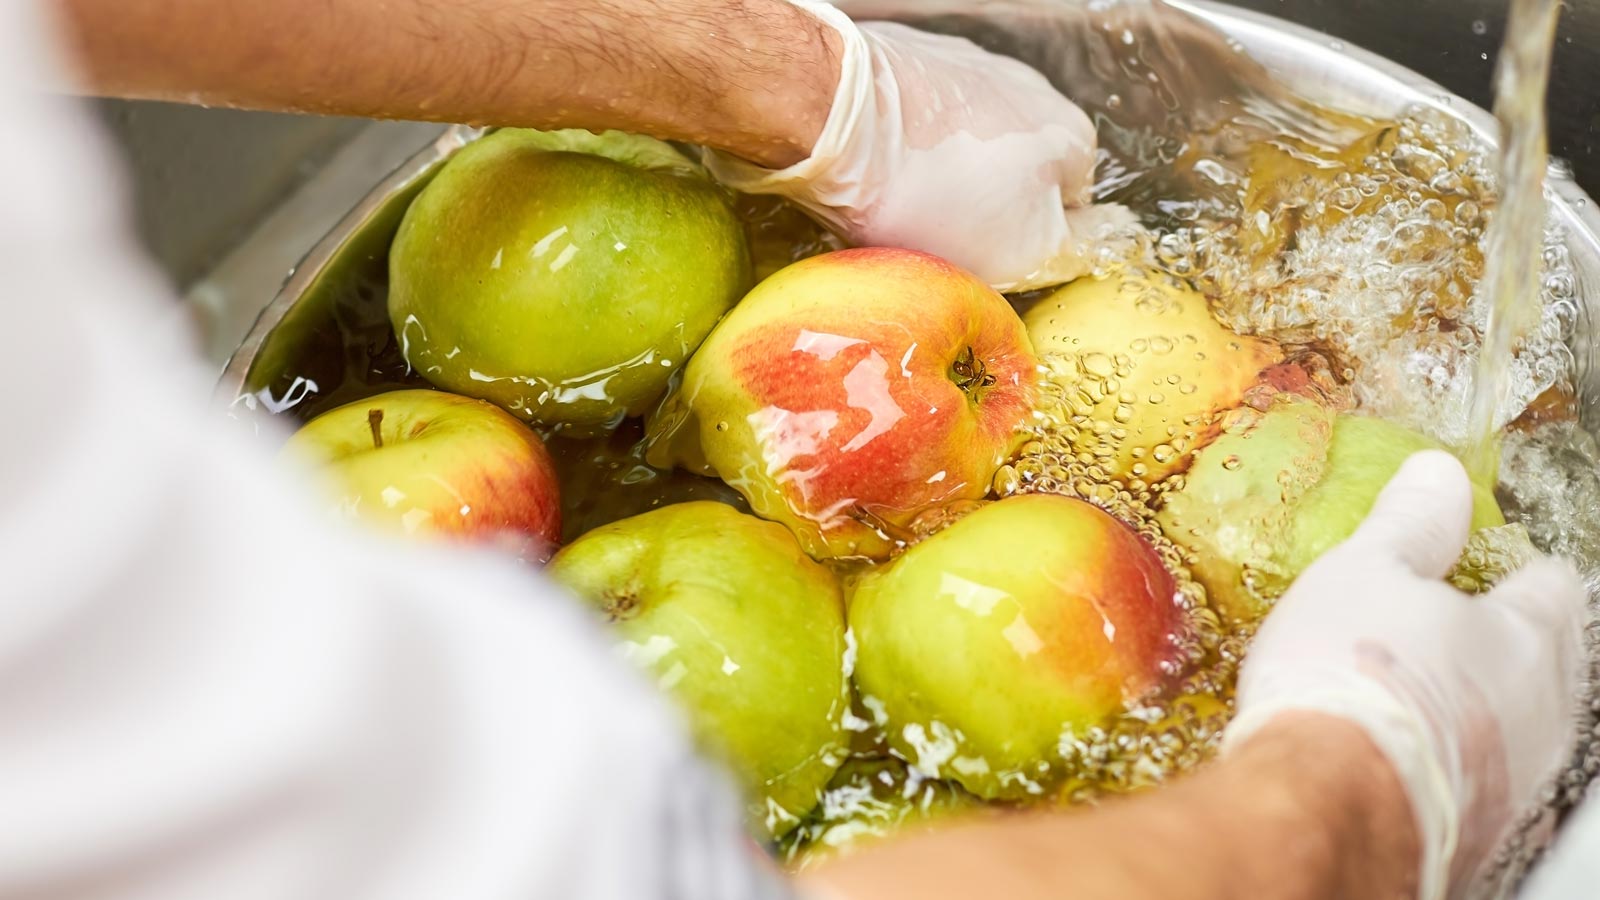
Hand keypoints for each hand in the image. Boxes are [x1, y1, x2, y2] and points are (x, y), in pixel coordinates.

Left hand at [703, 0, 1127, 290]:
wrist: (832, 114)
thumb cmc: (930, 191)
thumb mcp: (1026, 250)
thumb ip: (1084, 247)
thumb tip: (1121, 240)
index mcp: (1069, 135)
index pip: (1068, 210)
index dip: (1027, 245)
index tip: (985, 260)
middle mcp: (1029, 89)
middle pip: (1014, 175)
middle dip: (981, 208)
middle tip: (937, 237)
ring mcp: (966, 67)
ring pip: (964, 146)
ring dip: (938, 175)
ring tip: (896, 202)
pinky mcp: (906, 59)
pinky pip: (914, 120)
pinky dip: (899, 145)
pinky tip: (870, 167)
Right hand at [1225, 451, 1587, 899]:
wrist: (1325, 803)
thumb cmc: (1348, 678)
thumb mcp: (1362, 572)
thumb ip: (1410, 523)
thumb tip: (1438, 475)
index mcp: (1525, 637)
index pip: (1551, 587)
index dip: (1516, 570)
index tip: (1485, 564)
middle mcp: (1542, 712)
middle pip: (1546, 663)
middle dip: (1504, 645)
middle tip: (1447, 630)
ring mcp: (1517, 780)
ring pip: (1516, 728)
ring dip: (1477, 710)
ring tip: (1417, 698)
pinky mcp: (1480, 836)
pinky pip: (1478, 783)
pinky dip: (1451, 763)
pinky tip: (1403, 756)